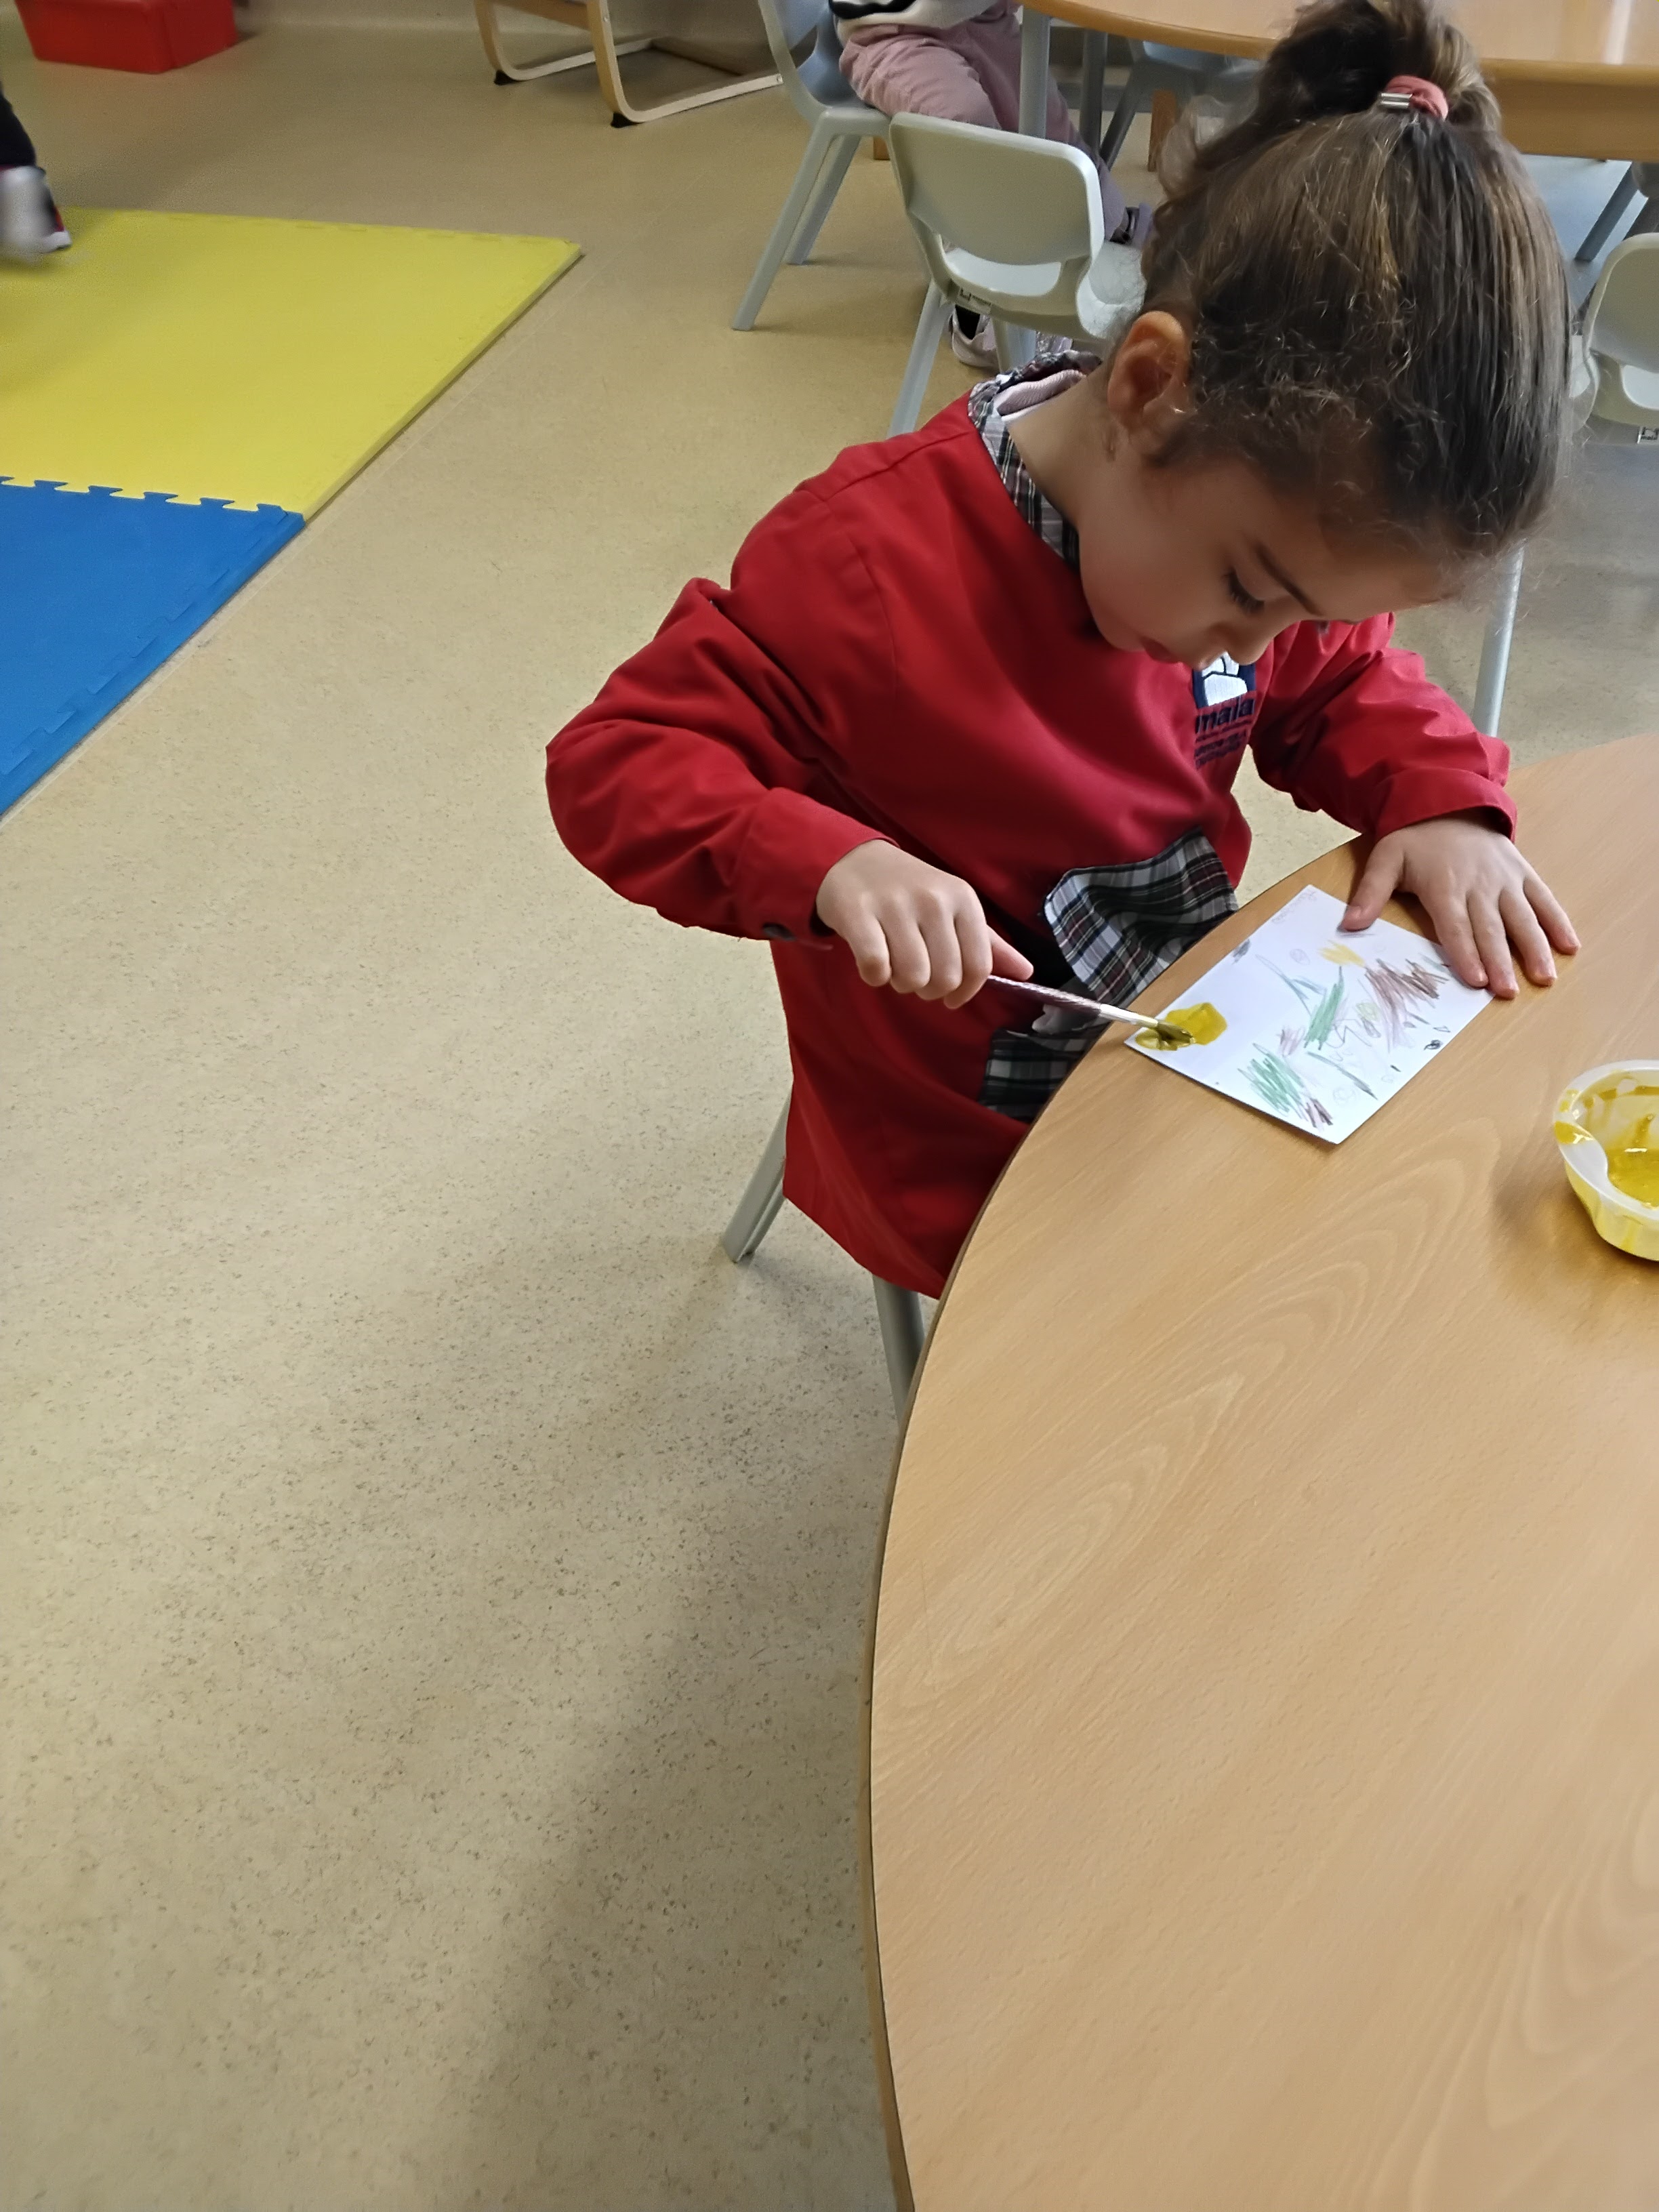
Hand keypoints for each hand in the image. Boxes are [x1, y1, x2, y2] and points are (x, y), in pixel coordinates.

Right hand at [815, 841, 1033, 1008]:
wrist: (857, 860)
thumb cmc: (912, 892)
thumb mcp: (955, 909)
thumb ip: (988, 944)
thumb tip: (1027, 973)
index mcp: (964, 900)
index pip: (978, 966)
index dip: (965, 993)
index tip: (950, 997)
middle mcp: (934, 900)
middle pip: (944, 977)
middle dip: (929, 990)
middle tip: (916, 975)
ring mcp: (895, 905)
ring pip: (911, 977)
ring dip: (901, 983)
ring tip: (894, 965)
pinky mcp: (858, 913)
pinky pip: (875, 967)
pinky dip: (873, 976)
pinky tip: (873, 963)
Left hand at [1342, 812, 1578, 996]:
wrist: (1450, 801)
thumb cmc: (1415, 838)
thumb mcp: (1385, 858)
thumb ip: (1370, 892)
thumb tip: (1349, 925)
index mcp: (1445, 884)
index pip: (1455, 925)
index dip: (1465, 952)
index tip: (1476, 979)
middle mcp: (1479, 884)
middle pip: (1491, 928)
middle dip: (1500, 961)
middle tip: (1509, 991)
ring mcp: (1505, 879)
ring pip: (1523, 916)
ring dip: (1535, 947)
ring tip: (1545, 977)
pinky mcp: (1523, 873)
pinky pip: (1544, 899)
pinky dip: (1558, 922)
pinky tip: (1570, 946)